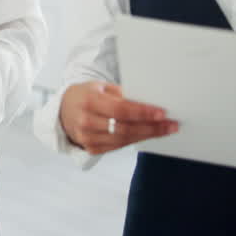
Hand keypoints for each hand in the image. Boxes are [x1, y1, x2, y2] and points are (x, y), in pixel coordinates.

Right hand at [59, 81, 177, 154]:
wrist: (63, 111)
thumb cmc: (86, 95)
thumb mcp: (100, 87)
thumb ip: (122, 94)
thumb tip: (149, 101)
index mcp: (88, 101)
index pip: (120, 110)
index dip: (142, 113)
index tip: (162, 113)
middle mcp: (86, 122)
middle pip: (125, 128)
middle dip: (152, 127)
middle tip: (171, 124)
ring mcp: (88, 138)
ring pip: (124, 140)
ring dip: (147, 135)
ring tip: (165, 130)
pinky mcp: (92, 148)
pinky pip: (119, 146)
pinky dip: (135, 140)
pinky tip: (148, 134)